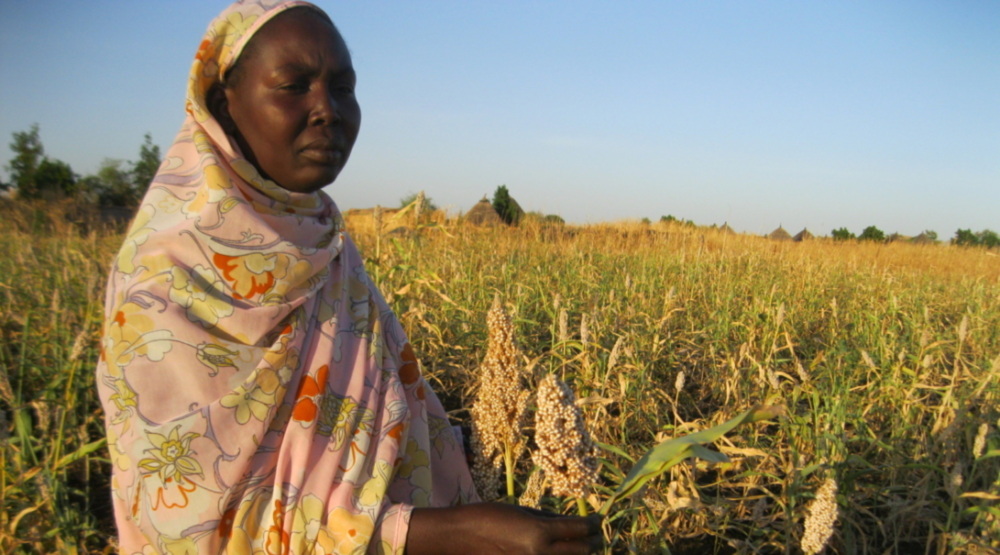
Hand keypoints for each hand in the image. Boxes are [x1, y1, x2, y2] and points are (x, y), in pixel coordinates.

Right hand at [406, 502, 602, 554]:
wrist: (458, 538)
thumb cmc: (487, 517)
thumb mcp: (520, 511)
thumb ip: (546, 519)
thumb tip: (567, 523)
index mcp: (539, 533)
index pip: (577, 529)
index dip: (592, 524)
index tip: (598, 520)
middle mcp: (540, 554)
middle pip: (580, 551)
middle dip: (591, 542)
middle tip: (596, 535)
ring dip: (579, 554)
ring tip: (584, 547)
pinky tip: (560, 553)